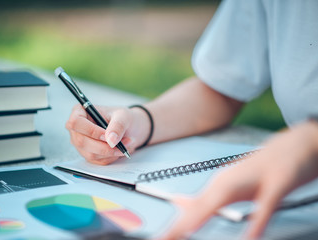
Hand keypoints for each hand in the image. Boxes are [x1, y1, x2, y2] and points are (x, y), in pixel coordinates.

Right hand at [66, 105, 150, 164]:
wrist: (128, 128)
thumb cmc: (121, 117)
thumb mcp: (123, 116)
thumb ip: (117, 126)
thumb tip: (110, 140)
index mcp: (80, 112)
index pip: (75, 122)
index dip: (91, 131)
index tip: (107, 135)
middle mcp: (77, 129)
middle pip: (82, 142)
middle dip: (104, 146)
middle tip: (123, 143)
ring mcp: (80, 143)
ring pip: (90, 154)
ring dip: (111, 152)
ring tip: (126, 143)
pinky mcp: (88, 154)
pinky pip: (98, 161)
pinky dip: (112, 157)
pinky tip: (119, 149)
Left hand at [161, 121, 317, 239]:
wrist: (296, 144)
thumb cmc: (263, 170)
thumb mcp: (233, 186)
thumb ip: (207, 199)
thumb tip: (179, 203)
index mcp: (219, 186)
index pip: (190, 211)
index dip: (174, 227)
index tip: (160, 238)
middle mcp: (229, 182)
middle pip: (199, 208)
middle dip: (179, 227)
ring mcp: (252, 181)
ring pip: (222, 200)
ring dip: (201, 216)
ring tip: (183, 232)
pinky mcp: (277, 182)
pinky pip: (265, 205)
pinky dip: (256, 221)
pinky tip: (249, 237)